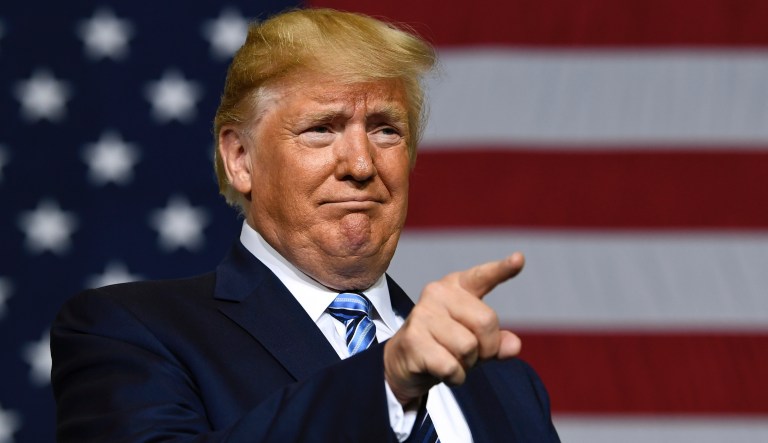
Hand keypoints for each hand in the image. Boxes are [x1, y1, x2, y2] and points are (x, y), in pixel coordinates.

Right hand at [383, 253, 524, 404]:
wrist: (404, 363)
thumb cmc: (444, 346)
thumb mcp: (476, 342)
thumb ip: (497, 342)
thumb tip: (513, 345)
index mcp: (456, 286)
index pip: (483, 276)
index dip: (503, 269)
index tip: (519, 259)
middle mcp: (437, 292)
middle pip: (486, 322)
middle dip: (487, 348)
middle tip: (470, 355)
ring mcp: (422, 314)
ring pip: (469, 347)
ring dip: (467, 365)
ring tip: (451, 359)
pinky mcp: (413, 339)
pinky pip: (452, 366)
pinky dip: (454, 377)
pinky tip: (441, 372)